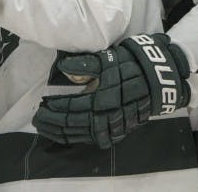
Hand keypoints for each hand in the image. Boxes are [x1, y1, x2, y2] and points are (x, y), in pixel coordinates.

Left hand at [33, 33, 190, 147]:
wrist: (159, 78)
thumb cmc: (130, 65)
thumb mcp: (107, 59)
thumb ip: (83, 65)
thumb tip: (62, 68)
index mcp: (101, 97)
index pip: (72, 107)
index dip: (55, 108)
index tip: (41, 106)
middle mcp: (107, 116)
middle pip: (74, 124)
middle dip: (54, 123)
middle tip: (38, 120)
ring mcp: (114, 125)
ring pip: (83, 134)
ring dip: (63, 133)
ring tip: (47, 129)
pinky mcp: (120, 129)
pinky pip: (96, 138)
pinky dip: (80, 138)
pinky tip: (69, 135)